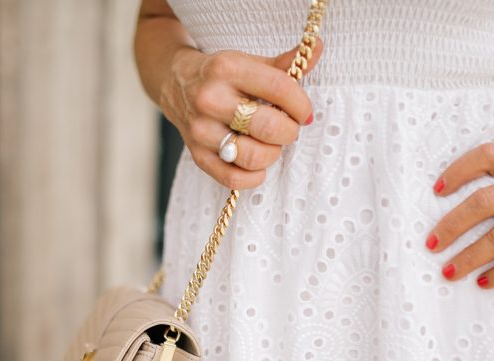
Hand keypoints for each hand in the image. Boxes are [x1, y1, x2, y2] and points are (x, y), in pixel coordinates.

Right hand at [160, 39, 323, 189]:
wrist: (176, 84)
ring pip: (252, 157)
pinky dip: (253, 177)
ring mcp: (201, 130)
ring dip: (272, 154)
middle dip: (289, 131)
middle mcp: (211, 99)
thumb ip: (284, 63)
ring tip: (271, 145)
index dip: (301, 104)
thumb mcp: (249, 62)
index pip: (279, 89)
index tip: (304, 112)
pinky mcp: (197, 155)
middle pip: (268, 127)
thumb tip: (317, 48)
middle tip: (288, 129)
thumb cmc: (221, 76)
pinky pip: (233, 179)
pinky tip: (258, 166)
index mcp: (227, 69)